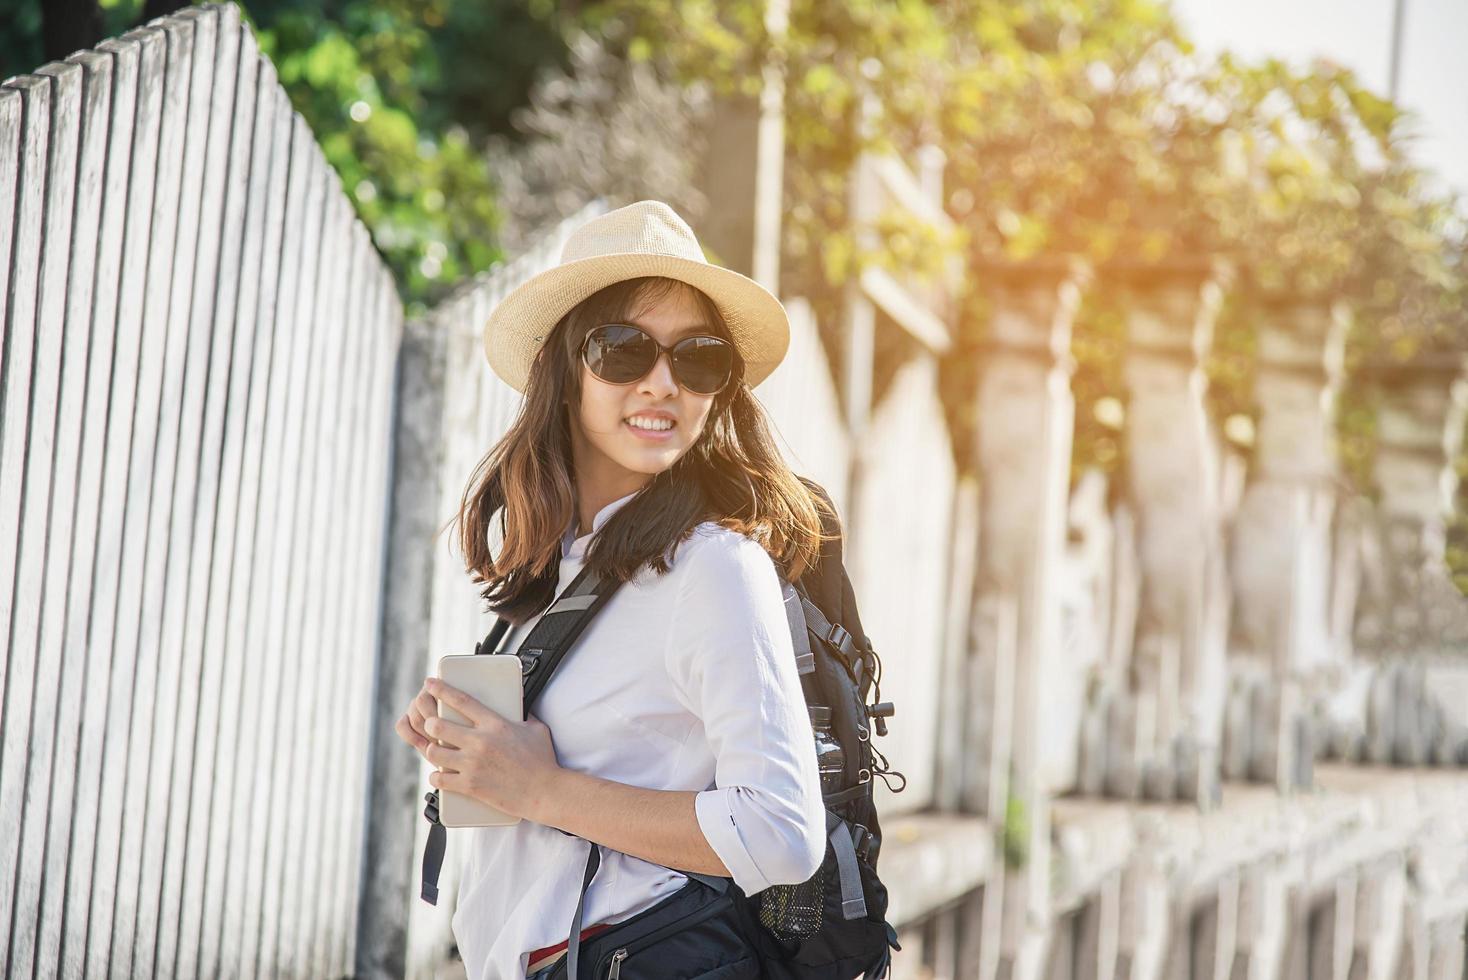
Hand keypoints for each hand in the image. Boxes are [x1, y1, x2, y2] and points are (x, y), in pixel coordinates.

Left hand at [401, 677, 564, 820]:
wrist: (544, 792)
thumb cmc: (542, 761)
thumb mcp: (536, 729)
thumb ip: (524, 715)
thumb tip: (519, 706)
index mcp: (495, 725)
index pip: (461, 701)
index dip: (441, 689)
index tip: (430, 683)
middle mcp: (480, 742)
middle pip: (438, 726)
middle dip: (429, 723)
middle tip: (432, 724)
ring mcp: (473, 764)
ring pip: (433, 752)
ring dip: (430, 749)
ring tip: (435, 749)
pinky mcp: (470, 785)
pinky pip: (439, 780)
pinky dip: (436, 777)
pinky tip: (440, 775)